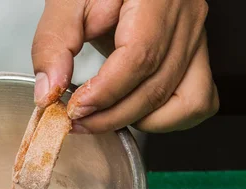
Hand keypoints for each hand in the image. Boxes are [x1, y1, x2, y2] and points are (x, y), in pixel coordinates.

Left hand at [32, 0, 218, 132]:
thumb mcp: (67, 2)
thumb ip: (53, 43)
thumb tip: (49, 91)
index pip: (140, 57)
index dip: (105, 92)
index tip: (75, 108)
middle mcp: (186, 17)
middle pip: (157, 86)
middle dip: (111, 116)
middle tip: (76, 119)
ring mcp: (196, 37)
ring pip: (184, 102)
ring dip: (138, 120)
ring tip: (103, 115)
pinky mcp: (195, 55)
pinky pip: (197, 101)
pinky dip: (164, 118)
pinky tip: (132, 110)